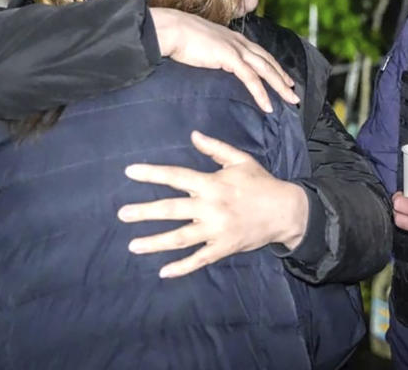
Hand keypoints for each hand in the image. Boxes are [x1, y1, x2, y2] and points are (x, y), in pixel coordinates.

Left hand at [117, 131, 308, 277]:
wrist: (285, 211)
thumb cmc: (261, 183)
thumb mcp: (241, 160)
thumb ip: (216, 148)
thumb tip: (193, 135)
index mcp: (213, 184)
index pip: (176, 177)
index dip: (152, 173)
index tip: (129, 172)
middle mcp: (211, 207)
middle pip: (172, 210)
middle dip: (145, 212)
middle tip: (122, 214)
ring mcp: (217, 230)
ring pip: (180, 238)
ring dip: (155, 242)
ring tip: (133, 245)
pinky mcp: (223, 247)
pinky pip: (199, 259)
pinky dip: (182, 267)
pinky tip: (163, 272)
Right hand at [150, 8, 298, 112]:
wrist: (171, 29)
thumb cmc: (179, 37)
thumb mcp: (202, 44)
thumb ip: (212, 52)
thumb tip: (211, 60)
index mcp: (233, 37)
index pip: (260, 53)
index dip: (273, 66)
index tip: (284, 77)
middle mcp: (239, 42)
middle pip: (268, 62)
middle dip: (283, 77)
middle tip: (294, 92)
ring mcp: (236, 49)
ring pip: (266, 70)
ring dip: (280, 86)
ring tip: (290, 100)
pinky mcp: (230, 57)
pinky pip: (251, 79)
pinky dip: (261, 93)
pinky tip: (268, 106)